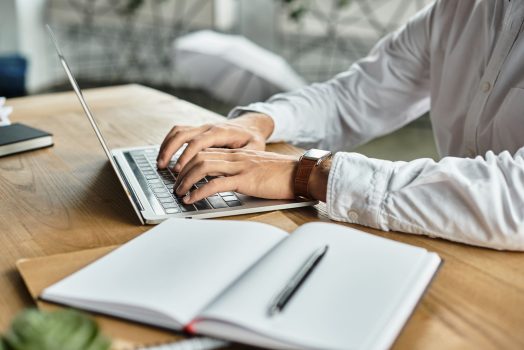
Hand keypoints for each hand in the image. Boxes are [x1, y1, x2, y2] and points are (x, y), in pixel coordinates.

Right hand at [157, 113, 273, 171]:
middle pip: (183, 134)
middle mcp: (208, 127)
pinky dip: (168, 143)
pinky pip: (178, 132)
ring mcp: (202, 128)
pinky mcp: (198, 130)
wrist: (251, 126)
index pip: (198, 142)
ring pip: (178, 132)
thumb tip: (232, 169)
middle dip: (170, 151)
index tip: (178, 169)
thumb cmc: (252, 139)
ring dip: (166, 147)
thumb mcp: (254, 148)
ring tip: (160, 164)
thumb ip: (244, 157)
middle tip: (163, 168)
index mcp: (221, 132)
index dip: (186, 155)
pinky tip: (164, 156)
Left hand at [174, 149, 297, 203]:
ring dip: (186, 180)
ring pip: (202, 166)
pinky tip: (192, 199)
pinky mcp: (245, 180)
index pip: (205, 152)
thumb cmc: (281, 175)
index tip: (180, 174)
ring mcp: (239, 167)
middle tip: (175, 185)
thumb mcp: (256, 169)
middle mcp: (235, 157)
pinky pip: (215, 183)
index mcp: (237, 154)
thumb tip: (226, 184)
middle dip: (181, 171)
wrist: (300, 173)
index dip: (188, 162)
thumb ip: (241, 172)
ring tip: (179, 192)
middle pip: (198, 156)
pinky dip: (199, 191)